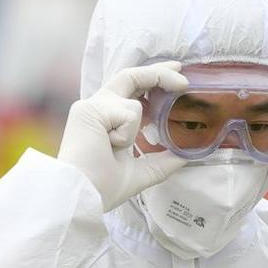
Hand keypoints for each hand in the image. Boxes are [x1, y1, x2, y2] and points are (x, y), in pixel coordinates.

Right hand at [57, 61, 188, 210]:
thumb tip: (184, 157)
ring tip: (112, 149)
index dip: (153, 78)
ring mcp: (91, 106)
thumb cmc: (102, 187)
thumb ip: (161, 162)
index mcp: (105, 118)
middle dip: (160, 73)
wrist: (83, 195)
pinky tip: (108, 145)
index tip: (177, 73)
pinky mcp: (90, 109)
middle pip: (132, 77)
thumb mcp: (140, 172)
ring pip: (135, 105)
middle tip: (183, 77)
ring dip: (132, 133)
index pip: (131, 88)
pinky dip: (126, 134)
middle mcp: (97, 107)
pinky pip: (128, 114)